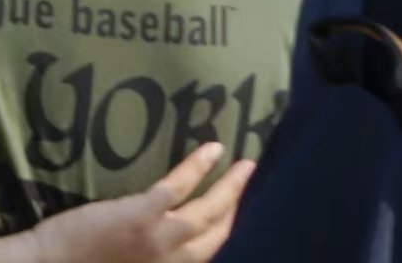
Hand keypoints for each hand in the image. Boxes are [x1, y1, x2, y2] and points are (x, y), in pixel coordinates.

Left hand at [30, 143, 249, 262]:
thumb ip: (154, 257)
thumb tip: (171, 241)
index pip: (214, 254)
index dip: (231, 234)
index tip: (243, 216)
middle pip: (222, 235)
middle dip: (241, 211)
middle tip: (256, 188)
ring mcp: (163, 239)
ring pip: (209, 212)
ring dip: (231, 188)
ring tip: (248, 167)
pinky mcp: (144, 215)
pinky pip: (178, 187)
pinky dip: (198, 167)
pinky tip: (213, 150)